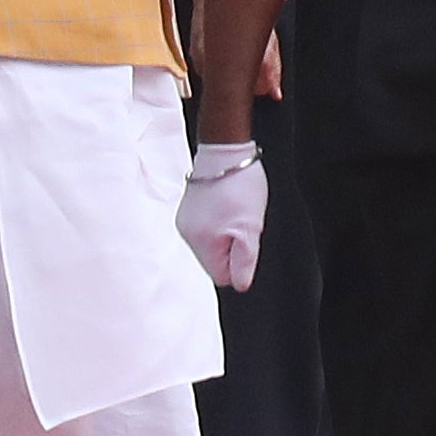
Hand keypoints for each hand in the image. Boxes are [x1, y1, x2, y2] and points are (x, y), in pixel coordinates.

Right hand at [177, 143, 266, 290]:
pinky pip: (205, 229)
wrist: (225, 150)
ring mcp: (185, 221)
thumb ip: (245, 260)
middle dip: (232, 248)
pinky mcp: (187, 210)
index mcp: (201, 243)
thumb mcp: (251, 227)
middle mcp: (186, 235)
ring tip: (235, 211)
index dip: (238, 263)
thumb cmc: (240, 186)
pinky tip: (226, 205)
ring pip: (210, 245)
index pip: (221, 275)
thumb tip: (240, 285)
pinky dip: (217, 223)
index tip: (245, 240)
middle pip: (214, 260)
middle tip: (242, 222)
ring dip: (225, 234)